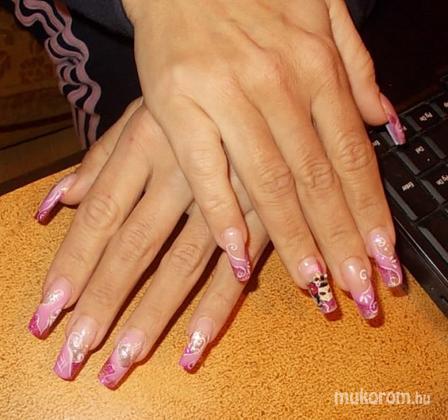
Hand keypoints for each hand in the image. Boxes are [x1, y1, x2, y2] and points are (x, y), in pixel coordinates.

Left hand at [30, 100, 269, 387]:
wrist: (273, 80)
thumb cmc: (200, 92)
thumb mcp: (149, 110)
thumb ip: (103, 157)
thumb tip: (57, 200)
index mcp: (149, 144)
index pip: (102, 214)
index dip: (74, 263)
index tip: (49, 310)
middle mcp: (183, 175)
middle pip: (136, 247)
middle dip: (105, 300)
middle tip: (75, 354)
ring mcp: (227, 199)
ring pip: (183, 264)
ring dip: (153, 314)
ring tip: (124, 360)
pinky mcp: (265, 216)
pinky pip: (237, 269)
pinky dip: (216, 307)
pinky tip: (195, 345)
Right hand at [123, 0, 403, 316]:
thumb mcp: (320, 11)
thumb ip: (355, 66)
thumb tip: (382, 118)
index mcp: (314, 66)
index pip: (351, 156)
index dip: (370, 212)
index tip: (383, 257)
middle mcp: (277, 85)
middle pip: (316, 180)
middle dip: (340, 241)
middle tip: (359, 290)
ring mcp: (226, 96)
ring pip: (268, 182)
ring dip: (292, 240)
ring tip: (313, 286)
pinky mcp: (178, 106)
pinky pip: (205, 169)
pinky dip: (222, 213)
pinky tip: (237, 253)